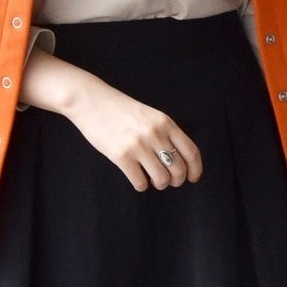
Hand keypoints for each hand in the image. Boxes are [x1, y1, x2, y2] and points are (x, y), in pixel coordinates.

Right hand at [64, 75, 202, 191]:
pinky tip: (137, 178)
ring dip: (159, 184)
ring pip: (161, 179)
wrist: (91, 101)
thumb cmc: (119, 109)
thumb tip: (176, 159)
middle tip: (167, 181)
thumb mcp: (149, 115)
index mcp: (165, 123)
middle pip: (178, 169)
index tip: (192, 178)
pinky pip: (140, 182)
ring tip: (151, 179)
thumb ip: (164, 133)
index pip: (191, 152)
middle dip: (176, 181)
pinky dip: (141, 185)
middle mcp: (155, 134)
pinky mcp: (121, 156)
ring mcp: (138, 146)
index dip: (195, 170)